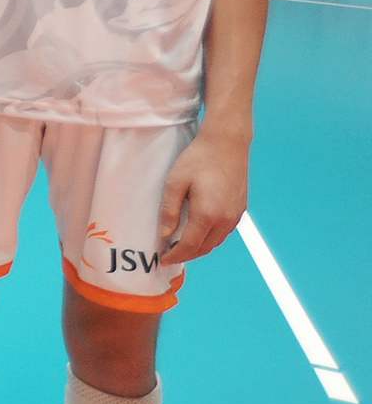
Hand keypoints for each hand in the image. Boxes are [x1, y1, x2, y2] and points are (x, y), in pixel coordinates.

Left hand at [157, 130, 248, 260]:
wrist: (227, 143)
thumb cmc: (198, 159)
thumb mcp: (175, 182)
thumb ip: (169, 211)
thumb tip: (165, 235)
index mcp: (207, 215)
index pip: (190, 246)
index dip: (175, 255)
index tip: (163, 260)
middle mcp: (225, 220)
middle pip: (204, 248)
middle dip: (186, 254)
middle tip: (169, 254)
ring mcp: (236, 215)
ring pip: (216, 242)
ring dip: (199, 247)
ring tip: (181, 245)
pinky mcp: (241, 209)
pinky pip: (224, 232)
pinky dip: (210, 237)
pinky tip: (199, 231)